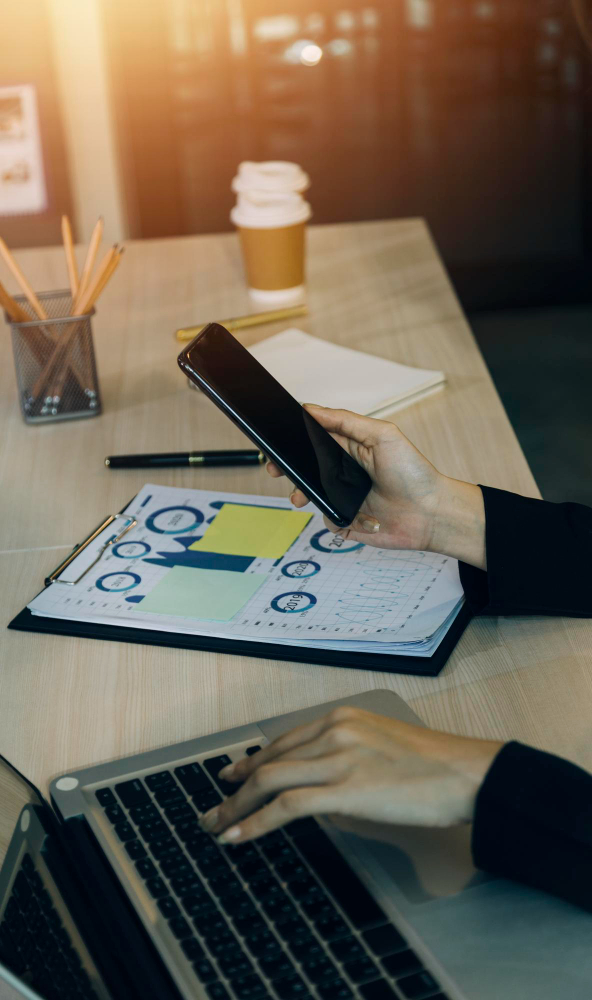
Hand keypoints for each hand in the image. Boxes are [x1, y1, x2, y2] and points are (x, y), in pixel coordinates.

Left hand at [199, 706, 502, 843]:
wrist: (466, 774)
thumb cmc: (435, 766)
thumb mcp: (383, 747)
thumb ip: (348, 757)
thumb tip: (322, 788)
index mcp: (343, 718)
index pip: (285, 740)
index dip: (254, 760)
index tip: (235, 775)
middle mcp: (335, 731)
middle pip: (270, 759)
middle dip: (236, 786)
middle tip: (215, 805)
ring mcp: (338, 758)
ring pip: (270, 780)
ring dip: (236, 807)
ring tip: (216, 826)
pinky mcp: (344, 788)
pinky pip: (285, 805)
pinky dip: (255, 822)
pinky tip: (238, 836)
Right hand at [267, 404, 486, 567]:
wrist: (432, 515)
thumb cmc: (414, 473)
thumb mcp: (383, 436)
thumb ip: (346, 421)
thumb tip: (313, 409)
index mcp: (350, 447)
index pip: (314, 438)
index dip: (295, 438)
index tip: (278, 440)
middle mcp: (344, 471)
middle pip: (306, 467)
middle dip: (288, 468)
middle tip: (276, 468)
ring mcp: (344, 497)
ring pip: (310, 495)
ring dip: (303, 495)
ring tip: (301, 498)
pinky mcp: (346, 520)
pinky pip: (327, 519)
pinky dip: (336, 518)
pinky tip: (358, 516)